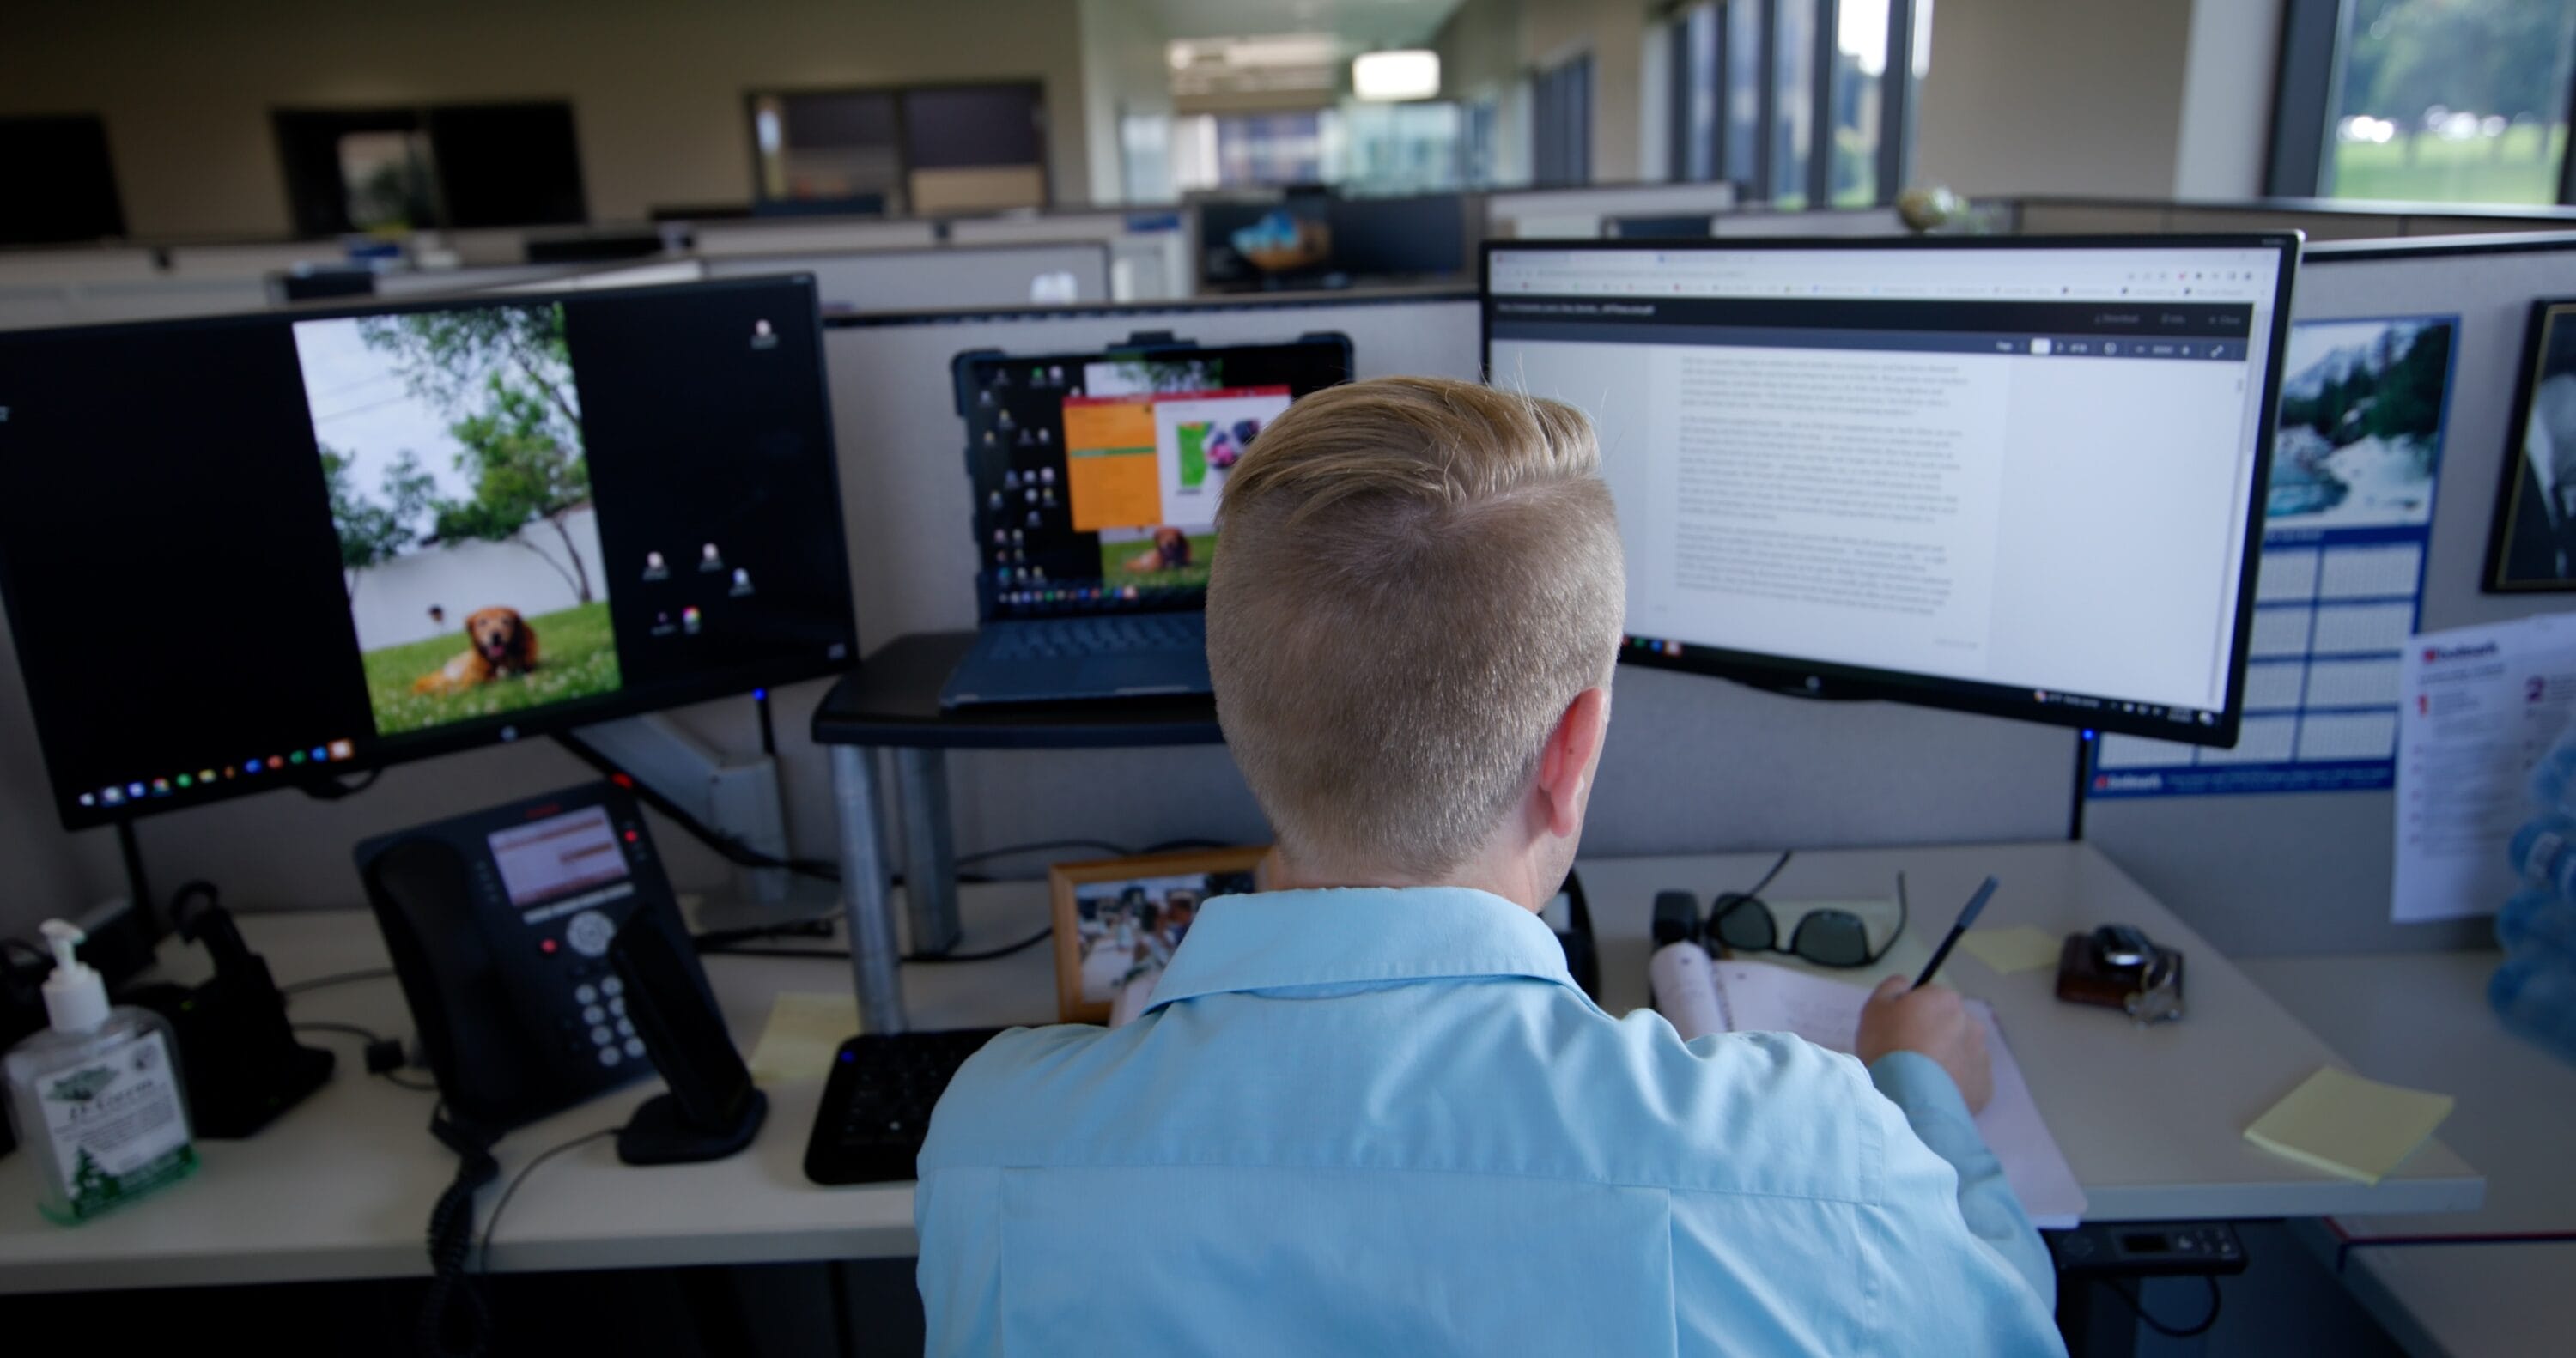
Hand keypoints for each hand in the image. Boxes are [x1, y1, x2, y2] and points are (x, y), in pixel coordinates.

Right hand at [1856, 976, 1992, 1113]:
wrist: (1909, 1095)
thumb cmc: (1889, 1045)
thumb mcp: (1875, 1008)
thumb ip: (1891, 987)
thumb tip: (1906, 983)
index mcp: (1946, 1000)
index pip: (1930, 998)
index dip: (1913, 1013)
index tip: (1899, 1030)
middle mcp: (1971, 1023)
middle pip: (1950, 1025)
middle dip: (1934, 1035)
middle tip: (1909, 1055)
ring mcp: (1981, 1056)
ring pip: (1961, 1053)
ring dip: (1946, 1060)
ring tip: (1921, 1078)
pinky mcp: (1984, 1087)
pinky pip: (1967, 1080)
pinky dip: (1954, 1084)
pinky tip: (1933, 1093)